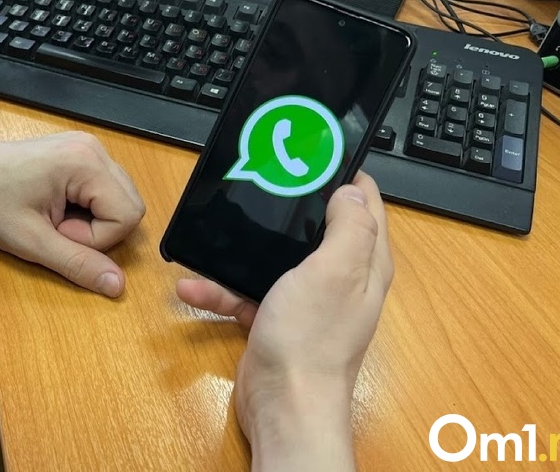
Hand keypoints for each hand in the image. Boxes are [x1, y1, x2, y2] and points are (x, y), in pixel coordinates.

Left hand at [0, 131, 144, 297]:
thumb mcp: (31, 241)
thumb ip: (78, 263)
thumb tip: (118, 285)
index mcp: (86, 162)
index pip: (128, 216)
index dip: (96, 238)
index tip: (57, 232)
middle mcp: (95, 148)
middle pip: (131, 205)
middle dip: (99, 230)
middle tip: (56, 226)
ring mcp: (89, 147)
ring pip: (120, 198)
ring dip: (93, 219)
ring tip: (55, 216)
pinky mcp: (81, 152)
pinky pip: (105, 188)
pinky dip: (88, 206)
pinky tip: (58, 205)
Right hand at [176, 172, 392, 469]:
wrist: (284, 405)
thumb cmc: (312, 338)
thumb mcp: (335, 271)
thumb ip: (348, 227)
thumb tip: (352, 190)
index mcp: (364, 264)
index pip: (365, 206)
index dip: (345, 176)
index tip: (315, 153)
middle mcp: (339, 280)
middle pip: (317, 229)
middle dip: (289, 206)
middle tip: (259, 181)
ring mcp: (306, 302)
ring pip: (273, 260)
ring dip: (242, 250)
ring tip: (212, 235)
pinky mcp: (274, 321)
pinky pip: (245, 294)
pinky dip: (220, 290)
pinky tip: (194, 288)